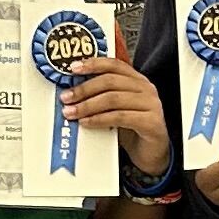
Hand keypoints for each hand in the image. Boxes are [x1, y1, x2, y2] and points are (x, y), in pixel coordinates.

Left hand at [59, 53, 168, 182]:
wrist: (151, 154)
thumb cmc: (133, 130)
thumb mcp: (116, 109)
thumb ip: (101, 97)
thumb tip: (73, 93)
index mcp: (137, 80)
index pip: (114, 65)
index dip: (93, 64)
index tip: (73, 68)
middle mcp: (146, 89)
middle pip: (110, 81)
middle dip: (84, 89)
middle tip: (66, 97)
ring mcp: (151, 105)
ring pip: (113, 98)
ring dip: (88, 106)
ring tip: (72, 112)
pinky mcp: (151, 122)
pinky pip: (120, 117)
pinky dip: (99, 119)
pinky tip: (87, 123)